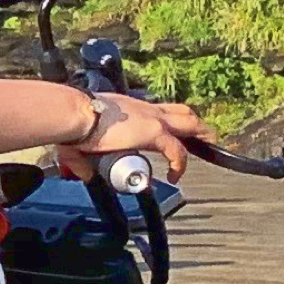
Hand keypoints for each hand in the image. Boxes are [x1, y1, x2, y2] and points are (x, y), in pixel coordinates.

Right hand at [53, 88, 220, 179]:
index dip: (167, 121)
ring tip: (208, 148)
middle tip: (205, 136)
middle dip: (195, 125)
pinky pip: (178, 151)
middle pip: (182, 112)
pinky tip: (175, 175)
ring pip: (189, 124)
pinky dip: (180, 164)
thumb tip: (85, 174)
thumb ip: (81, 160)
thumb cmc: (76, 123)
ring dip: (200, 135)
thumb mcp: (81, 140)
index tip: (169, 133)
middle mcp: (146, 110)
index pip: (157, 111)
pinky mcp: (155, 133)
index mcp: (130, 108)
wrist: (79, 114)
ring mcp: (153, 119)